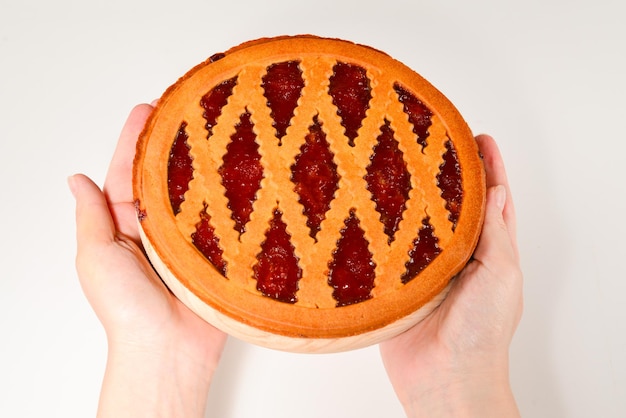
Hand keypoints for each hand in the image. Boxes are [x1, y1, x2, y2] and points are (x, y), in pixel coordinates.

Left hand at [69, 104, 226, 417]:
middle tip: (188, 109)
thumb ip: (92, 216)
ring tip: (216, 130)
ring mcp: (189, 238)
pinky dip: (230, 197)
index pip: (128, 172)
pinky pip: (224, 218)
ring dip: (204, 164)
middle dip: (174, 143)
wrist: (168, 350)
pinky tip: (240, 173)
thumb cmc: (126, 310)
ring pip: (197, 192)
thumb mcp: (96, 257)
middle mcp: (157, 228)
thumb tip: (76, 179)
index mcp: (124, 225)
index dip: (135, 140)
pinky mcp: (217, 252)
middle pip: (166, 177)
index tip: (148, 109)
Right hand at [380, 134, 521, 416]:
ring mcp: (426, 268)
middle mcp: (457, 256)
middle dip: (445, 174)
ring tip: (398, 164)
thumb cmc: (482, 334)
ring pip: (417, 223)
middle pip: (451, 206)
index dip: (487, 168)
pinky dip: (382, 229)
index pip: (491, 200)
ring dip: (410, 197)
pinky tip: (371, 208)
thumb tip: (497, 190)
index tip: (477, 137)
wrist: (445, 379)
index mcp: (489, 252)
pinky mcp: (398, 283)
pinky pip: (389, 250)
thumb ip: (496, 236)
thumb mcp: (502, 277)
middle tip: (432, 142)